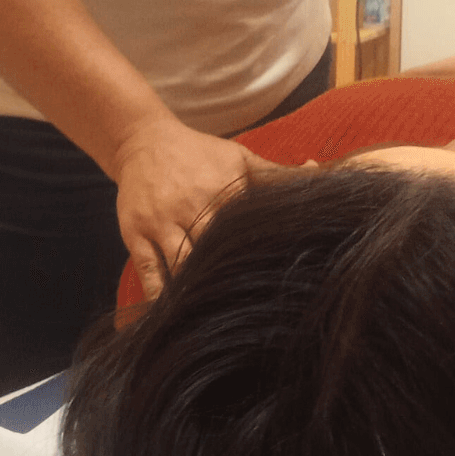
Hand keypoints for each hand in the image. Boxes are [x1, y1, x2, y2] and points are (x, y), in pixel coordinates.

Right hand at [112, 116, 272, 300]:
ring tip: (211, 316)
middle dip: (229, 278)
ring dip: (195, 289)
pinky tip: (170, 313)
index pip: (248, 231)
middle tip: (247, 310)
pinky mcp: (136, 232)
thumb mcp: (239, 158)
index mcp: (223, 190)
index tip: (275, 283)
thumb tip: (318, 172)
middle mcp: (192, 205)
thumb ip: (277, 173)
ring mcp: (161, 220)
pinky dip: (158, 294)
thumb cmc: (199, 154)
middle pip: (214, 251)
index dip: (261, 257)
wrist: (142, 140)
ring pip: (181, 264)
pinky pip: (147, 270)